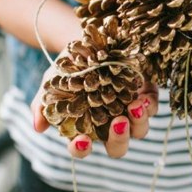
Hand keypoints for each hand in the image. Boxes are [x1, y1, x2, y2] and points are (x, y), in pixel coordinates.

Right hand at [31, 60, 158, 158]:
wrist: (88, 41)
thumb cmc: (67, 68)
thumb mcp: (51, 82)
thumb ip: (43, 105)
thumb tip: (38, 127)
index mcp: (84, 129)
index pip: (81, 148)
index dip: (81, 149)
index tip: (82, 140)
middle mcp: (108, 126)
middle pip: (116, 147)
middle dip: (118, 140)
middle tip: (117, 123)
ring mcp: (129, 113)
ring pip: (139, 131)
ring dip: (138, 123)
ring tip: (135, 106)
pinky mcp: (145, 96)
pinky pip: (152, 108)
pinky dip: (150, 106)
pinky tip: (143, 97)